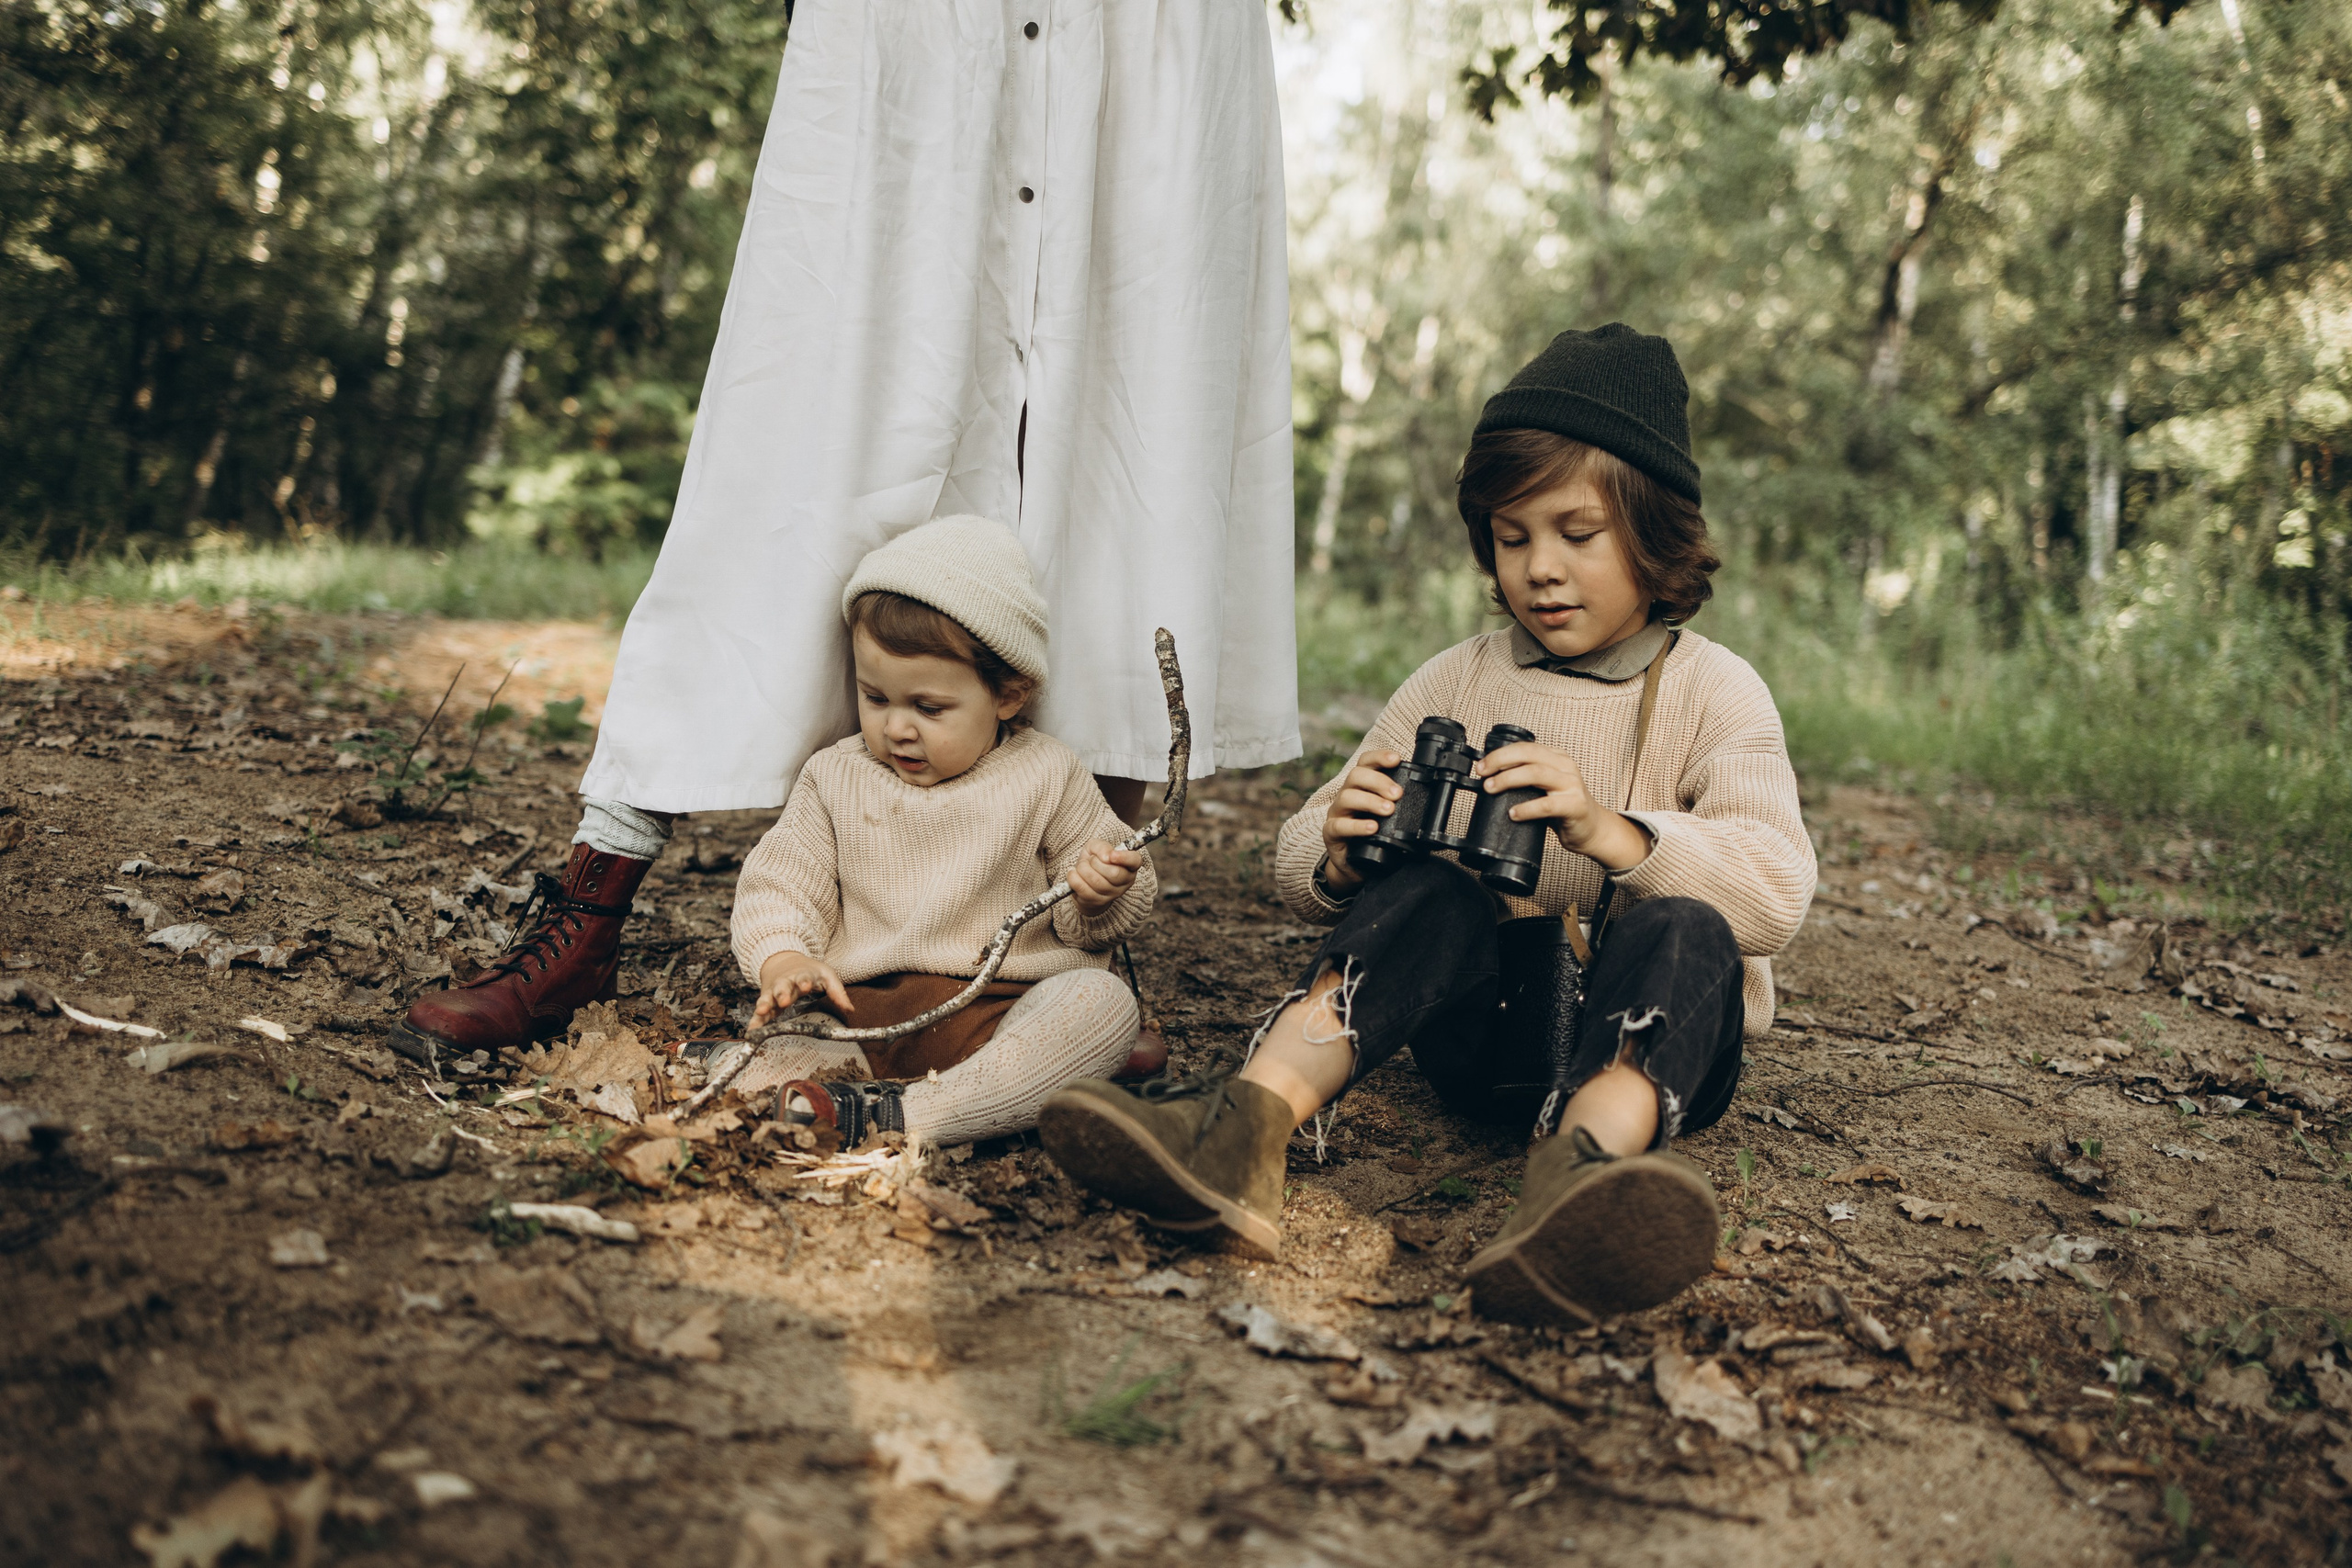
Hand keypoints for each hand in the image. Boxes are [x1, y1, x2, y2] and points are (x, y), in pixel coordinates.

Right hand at [754, 950, 851, 1023]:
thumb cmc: (809, 971)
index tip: (806, 986)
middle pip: (782, 987)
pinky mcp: (767, 1001)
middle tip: (783, 1001)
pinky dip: (755, 1020)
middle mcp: (785, 983)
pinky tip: (752, 1030)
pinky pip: (760, 1011)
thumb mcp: (826, 975)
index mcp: (801, 975)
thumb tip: (850, 1010)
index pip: (803, 977)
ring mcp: (773, 992)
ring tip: (761, 1011)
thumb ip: (837, 992)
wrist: (783, 961)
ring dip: (764, 1004)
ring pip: (768, 998)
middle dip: (782, 994)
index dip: (804, 981)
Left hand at [1069, 840, 1142, 913]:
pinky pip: (1084, 890)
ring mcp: (1113, 894)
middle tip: (1090, 859)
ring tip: (1081, 866)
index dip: (1124, 858)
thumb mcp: (1097, 847)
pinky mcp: (1098, 902)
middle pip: (1114, 873)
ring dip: (1083, 869)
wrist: (1084, 878)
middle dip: (1096, 862)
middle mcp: (1126, 881)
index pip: (1135, 861)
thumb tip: (1106, 856)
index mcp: (1130, 865)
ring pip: (1097, 882)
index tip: (1112, 855)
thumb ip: (1102, 847)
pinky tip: (1073, 873)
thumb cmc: (1094, 860)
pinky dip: (1074, 878)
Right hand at [1317, 747, 1402, 894]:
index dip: (1379, 757)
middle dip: (1379, 781)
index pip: (1366, 763)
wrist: (1354, 865)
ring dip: (1370, 801)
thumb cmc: (1374, 837)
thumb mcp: (1390, 818)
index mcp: (1361, 787)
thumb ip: (1401, 807)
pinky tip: (1372, 828)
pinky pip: (1339, 826)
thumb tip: (1430, 803)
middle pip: (1356, 776)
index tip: (1396, 759)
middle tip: (1398, 794)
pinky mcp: (1331, 833)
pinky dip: (1357, 826)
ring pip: (1347, 797)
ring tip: (1389, 810)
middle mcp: (1346, 795)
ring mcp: (1337, 813)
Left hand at [1472, 741, 1651, 871]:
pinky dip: (1527, 808)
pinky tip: (1513, 813)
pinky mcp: (1575, 806)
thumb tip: (1490, 779)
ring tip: (1491, 788)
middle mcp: (1565, 767)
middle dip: (1500, 762)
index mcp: (1557, 758)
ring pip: (1536, 773)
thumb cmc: (1565, 808)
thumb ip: (1526, 780)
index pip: (1525, 747)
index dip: (1500, 754)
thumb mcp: (1545, 787)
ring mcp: (1572, 785)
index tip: (1482, 765)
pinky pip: (1546, 804)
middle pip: (1528, 755)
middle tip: (1482, 774)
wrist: (1594, 830)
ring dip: (1508, 779)